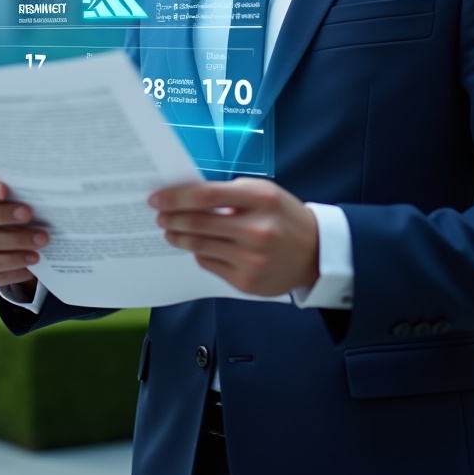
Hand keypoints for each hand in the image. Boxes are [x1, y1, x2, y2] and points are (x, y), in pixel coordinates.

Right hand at [0, 172, 47, 293]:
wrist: (2, 226)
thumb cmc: (7, 198)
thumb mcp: (7, 188)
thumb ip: (13, 184)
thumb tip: (39, 187)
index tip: (4, 189)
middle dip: (3, 215)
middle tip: (29, 214)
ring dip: (15, 241)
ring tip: (41, 240)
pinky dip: (14, 264)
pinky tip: (33, 260)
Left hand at [149, 178, 318, 297]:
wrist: (315, 253)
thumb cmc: (283, 216)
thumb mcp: (264, 193)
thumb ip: (230, 193)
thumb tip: (188, 196)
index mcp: (261, 200)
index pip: (207, 196)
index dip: (177, 197)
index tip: (158, 198)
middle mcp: (257, 230)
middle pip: (199, 223)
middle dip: (172, 218)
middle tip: (159, 215)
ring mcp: (251, 259)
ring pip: (200, 247)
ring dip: (179, 237)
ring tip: (170, 231)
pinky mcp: (246, 282)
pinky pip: (209, 264)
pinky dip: (199, 253)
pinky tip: (195, 246)